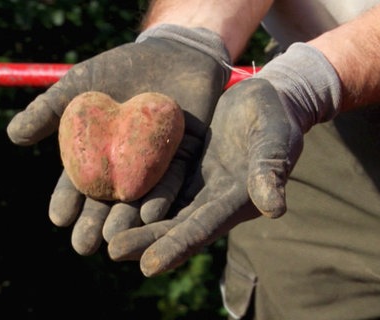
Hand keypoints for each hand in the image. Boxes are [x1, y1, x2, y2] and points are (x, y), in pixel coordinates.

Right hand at [7, 25, 229, 255]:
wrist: (169, 51)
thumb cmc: (118, 67)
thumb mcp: (79, 84)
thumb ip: (49, 109)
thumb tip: (12, 136)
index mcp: (97, 154)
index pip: (78, 183)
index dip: (67, 201)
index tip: (58, 219)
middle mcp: (124, 166)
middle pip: (107, 199)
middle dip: (94, 222)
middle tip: (84, 246)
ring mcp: (154, 164)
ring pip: (139, 197)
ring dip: (126, 219)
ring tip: (114, 239)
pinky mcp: (185, 157)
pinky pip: (174, 180)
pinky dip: (162, 197)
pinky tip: (150, 215)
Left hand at [108, 43, 341, 276]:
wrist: (264, 100)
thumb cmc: (276, 120)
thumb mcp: (276, 140)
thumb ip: (270, 170)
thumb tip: (274, 209)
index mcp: (234, 201)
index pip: (201, 229)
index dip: (175, 247)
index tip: (149, 267)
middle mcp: (209, 200)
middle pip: (174, 225)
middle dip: (144, 240)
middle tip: (112, 252)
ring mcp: (193, 183)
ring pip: (160, 207)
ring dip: (134, 222)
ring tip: (103, 234)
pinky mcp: (182, 164)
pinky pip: (155, 180)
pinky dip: (134, 191)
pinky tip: (107, 195)